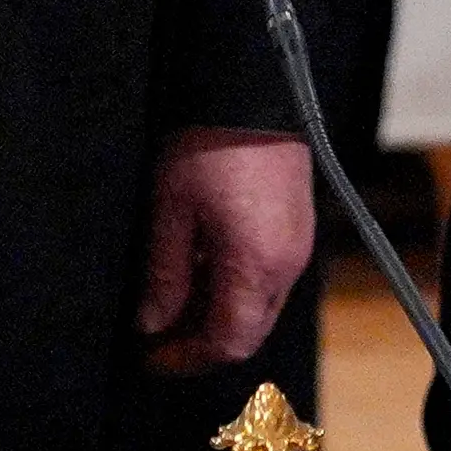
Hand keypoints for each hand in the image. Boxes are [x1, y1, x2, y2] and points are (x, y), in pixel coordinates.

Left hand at [138, 129, 315, 371]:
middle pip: (249, 331)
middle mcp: (287, 264)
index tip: (152, 356)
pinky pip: (270, 278)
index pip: (227, 341)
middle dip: (204, 342)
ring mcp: (297, 245)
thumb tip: (153, 323)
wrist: (251, 92)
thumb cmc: (210, 145)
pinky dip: (237, 288)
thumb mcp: (171, 210)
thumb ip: (164, 275)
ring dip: (219, 315)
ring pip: (260, 306)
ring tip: (176, 299)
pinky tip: (204, 268)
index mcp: (256, 266)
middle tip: (161, 337)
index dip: (187, 357)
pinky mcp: (298, 226)